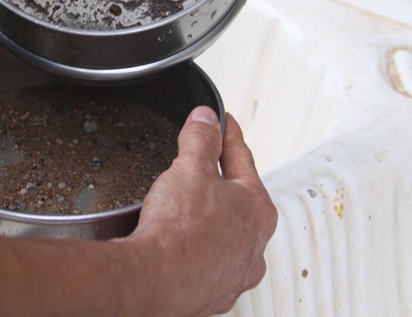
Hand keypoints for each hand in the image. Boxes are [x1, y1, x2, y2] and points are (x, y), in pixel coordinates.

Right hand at [126, 107, 277, 315]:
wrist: (154, 280)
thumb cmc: (179, 229)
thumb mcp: (190, 167)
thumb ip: (202, 138)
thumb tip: (206, 119)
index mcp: (258, 209)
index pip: (243, 159)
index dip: (228, 135)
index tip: (223, 123)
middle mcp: (255, 245)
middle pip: (239, 199)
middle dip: (222, 180)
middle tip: (204, 164)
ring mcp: (236, 273)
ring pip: (226, 235)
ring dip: (211, 219)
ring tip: (187, 209)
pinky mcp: (213, 292)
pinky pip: (209, 263)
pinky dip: (197, 250)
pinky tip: (179, 243)